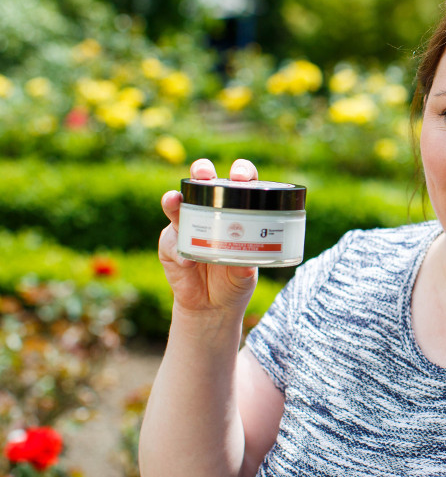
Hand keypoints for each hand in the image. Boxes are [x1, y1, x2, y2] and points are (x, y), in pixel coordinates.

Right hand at [158, 159, 258, 322]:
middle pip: (203, 181)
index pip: (240, 182)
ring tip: (174, 200)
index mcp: (235, 210)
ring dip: (173, 200)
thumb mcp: (245, 275)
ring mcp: (186, 225)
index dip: (241, 172)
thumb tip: (246, 266)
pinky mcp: (169, 245)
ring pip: (176, 204)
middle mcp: (209, 211)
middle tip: (205, 174)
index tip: (240, 176)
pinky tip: (187, 263)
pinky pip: (170, 241)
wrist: (212, 306)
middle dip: (201, 171)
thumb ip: (245, 269)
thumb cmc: (234, 281)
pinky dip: (178, 251)